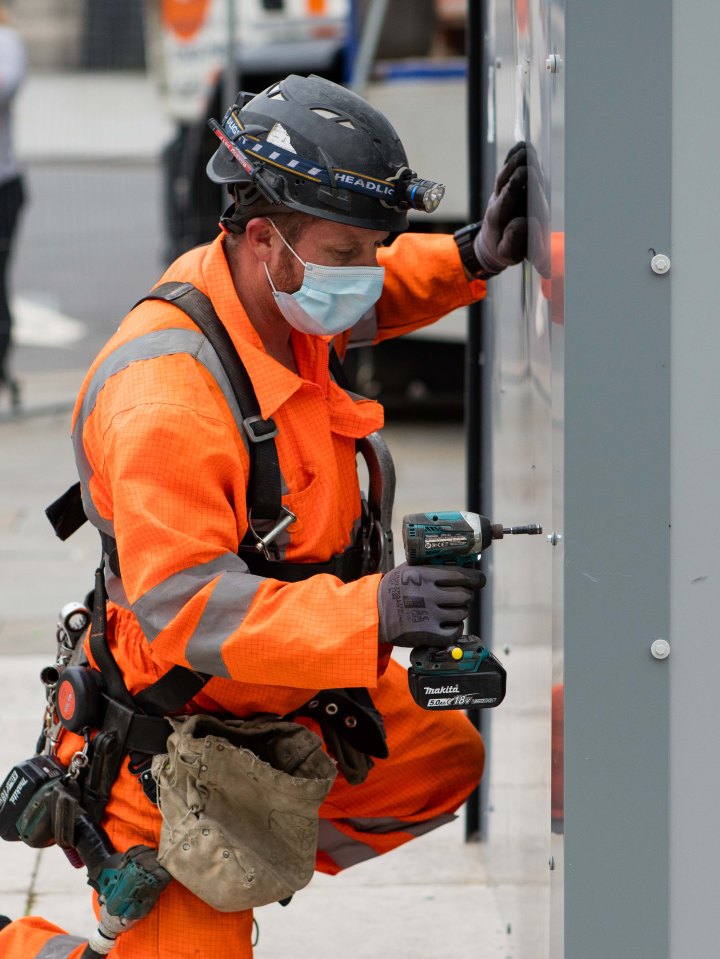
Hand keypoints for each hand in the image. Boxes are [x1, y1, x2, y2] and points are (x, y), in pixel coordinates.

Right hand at [377, 563, 485, 648]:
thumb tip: (456, 561)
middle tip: (461, 596)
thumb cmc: (392, 589)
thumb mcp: (407, 570)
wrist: (374, 613)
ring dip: (460, 611)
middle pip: (464, 595)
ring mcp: (428, 615)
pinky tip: (450, 624)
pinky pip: (455, 631)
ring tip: (451, 610)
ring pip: (462, 613)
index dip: (475, 578)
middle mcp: (428, 594)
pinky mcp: (427, 633)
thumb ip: (429, 566)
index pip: (460, 575)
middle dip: (466, 595)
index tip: (479, 580)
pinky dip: (456, 628)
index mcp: (424, 575)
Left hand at [472, 141, 549, 277]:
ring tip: (526, 148)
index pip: (507, 199)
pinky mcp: (505, 188)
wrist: (491, 246)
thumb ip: (515, 241)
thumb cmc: (503, 251)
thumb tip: (524, 221)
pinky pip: (507, 170)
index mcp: (499, 218)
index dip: (515, 186)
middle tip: (528, 156)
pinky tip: (522, 145)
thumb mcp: (508, 254)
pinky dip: (513, 158)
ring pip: (506, 174)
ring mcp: (500, 193)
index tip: (525, 174)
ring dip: (515, 160)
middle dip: (516, 169)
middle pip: (506, 182)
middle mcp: (498, 202)